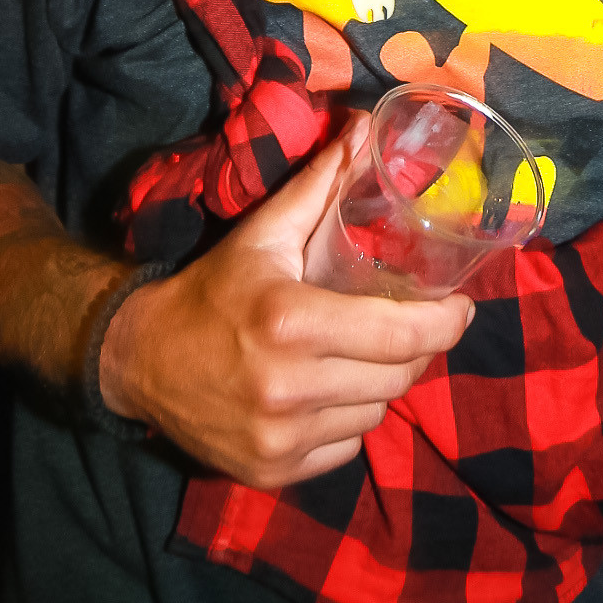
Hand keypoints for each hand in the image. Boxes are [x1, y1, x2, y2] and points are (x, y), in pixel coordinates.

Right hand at [100, 132, 473, 487]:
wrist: (140, 360)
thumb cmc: (211, 289)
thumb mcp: (264, 233)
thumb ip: (319, 183)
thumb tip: (360, 129)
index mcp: (292, 323)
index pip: (399, 334)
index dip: (445, 323)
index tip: (462, 307)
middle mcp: (288, 389)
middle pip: (397, 377)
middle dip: (420, 349)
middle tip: (421, 324)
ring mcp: (280, 439)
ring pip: (376, 413)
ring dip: (383, 383)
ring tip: (369, 354)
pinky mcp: (272, 472)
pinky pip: (346, 447)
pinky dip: (350, 418)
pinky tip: (332, 390)